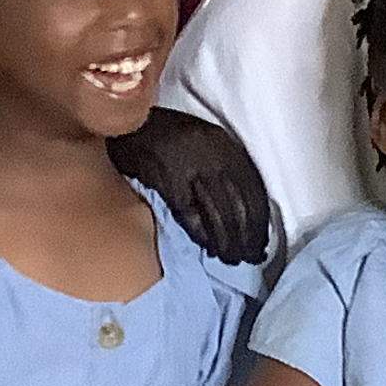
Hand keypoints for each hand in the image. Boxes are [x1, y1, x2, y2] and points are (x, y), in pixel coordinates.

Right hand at [108, 106, 272, 265]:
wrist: (123, 126)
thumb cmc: (162, 136)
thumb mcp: (199, 139)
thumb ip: (222, 165)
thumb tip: (243, 205)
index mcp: (221, 142)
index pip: (252, 186)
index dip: (260, 218)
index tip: (263, 239)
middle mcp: (210, 152)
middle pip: (238, 202)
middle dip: (247, 235)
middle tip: (252, 257)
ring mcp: (189, 166)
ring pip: (217, 211)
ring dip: (227, 241)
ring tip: (232, 259)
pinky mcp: (167, 180)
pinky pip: (191, 214)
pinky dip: (202, 234)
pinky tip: (209, 247)